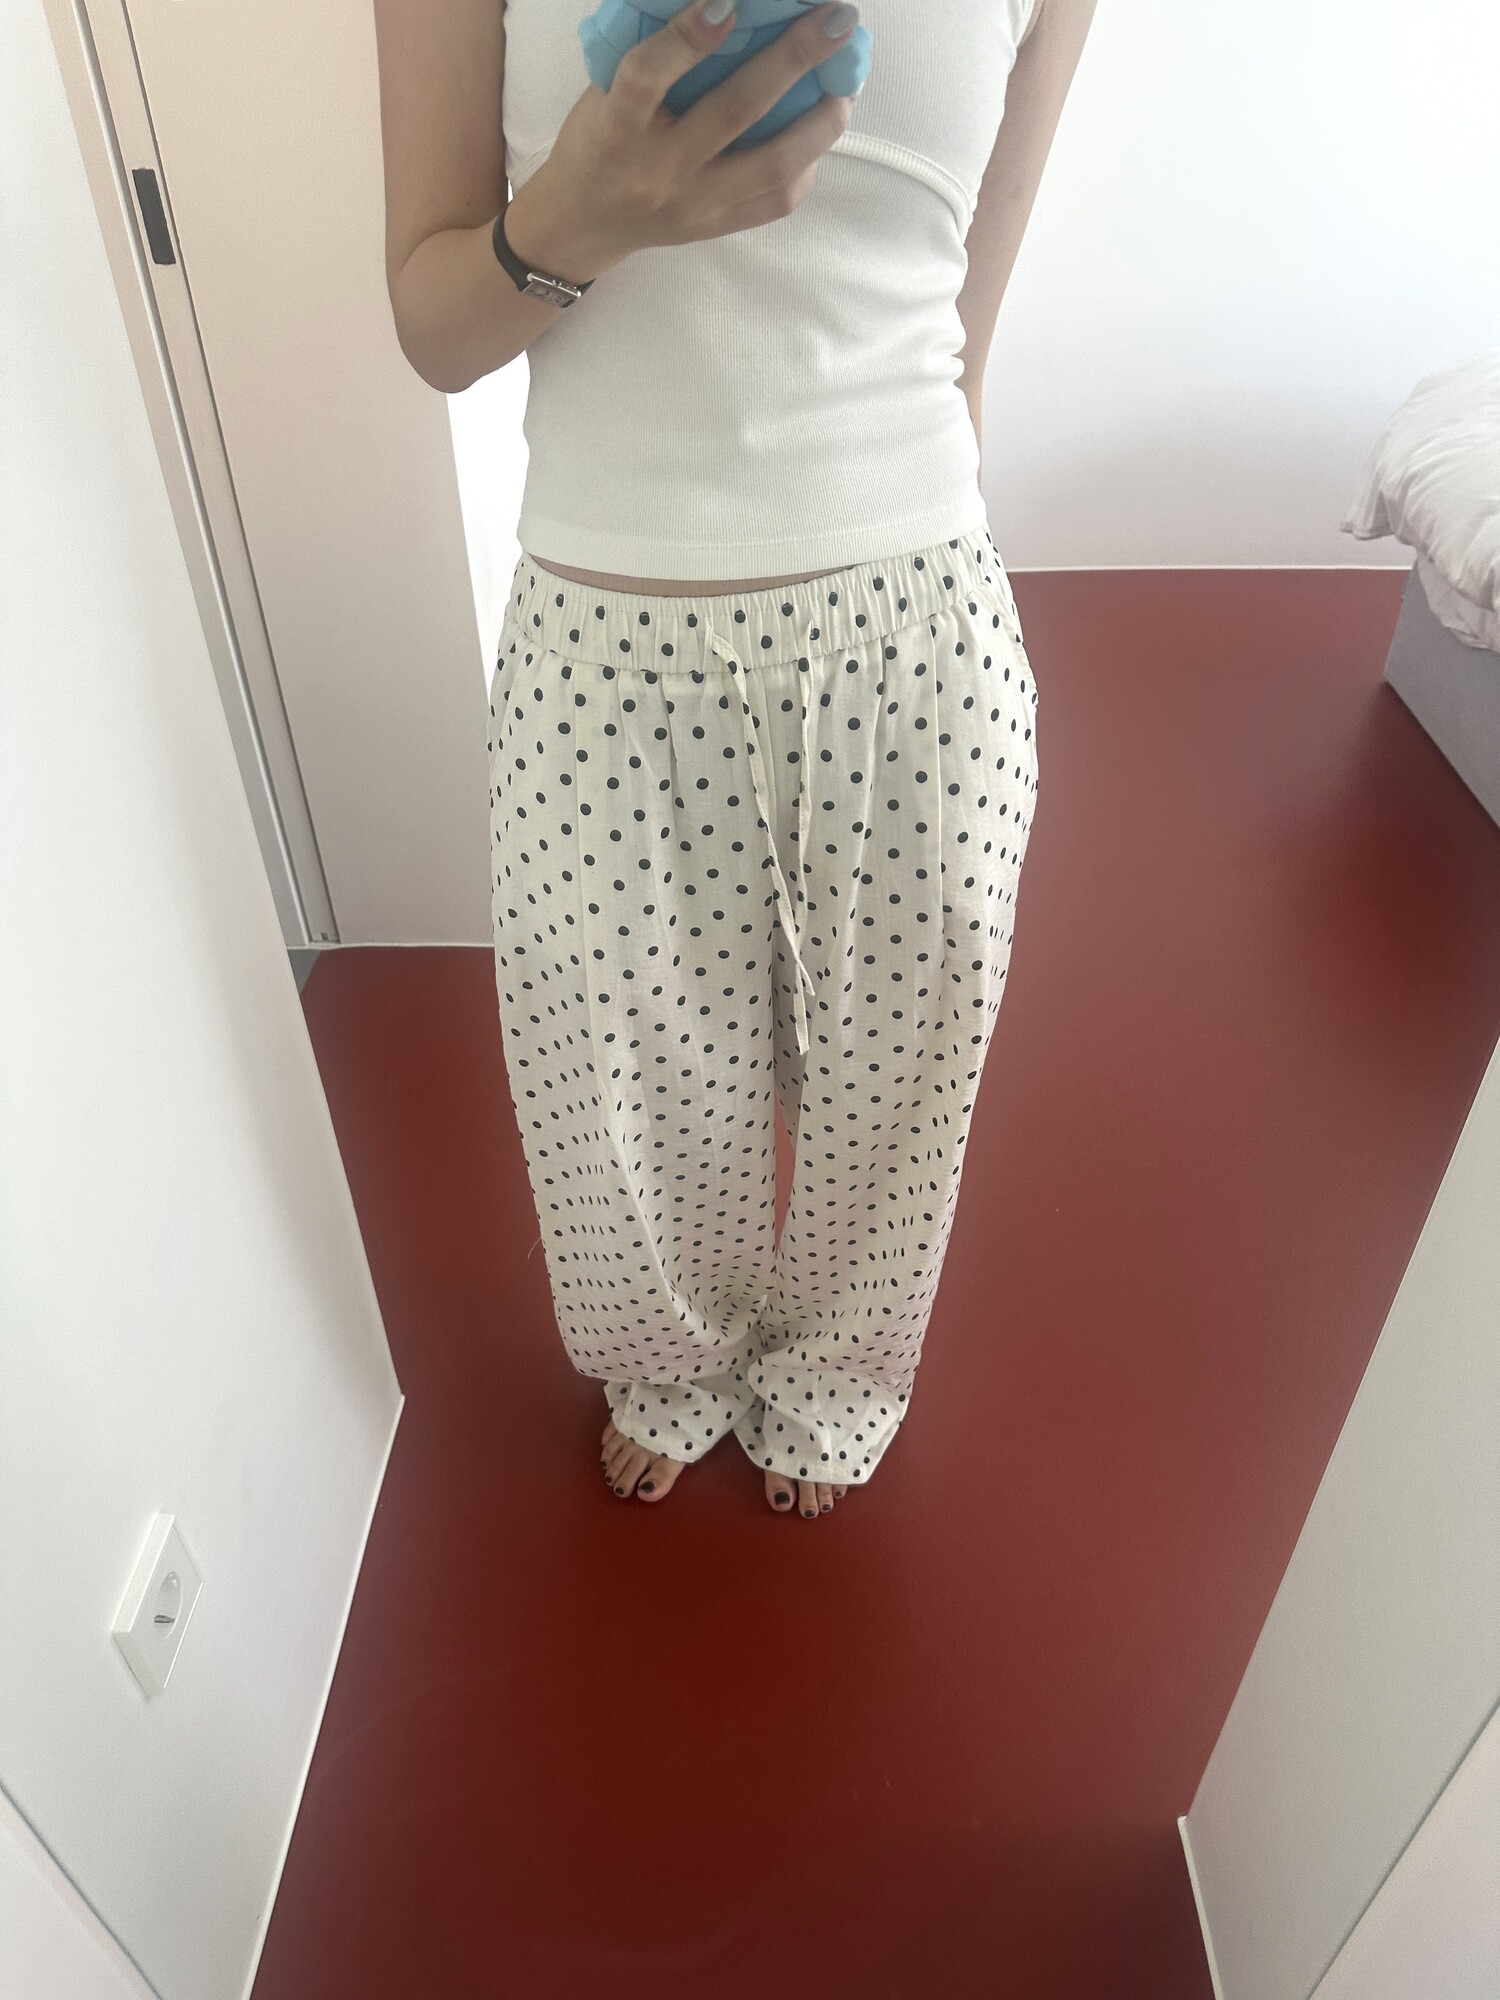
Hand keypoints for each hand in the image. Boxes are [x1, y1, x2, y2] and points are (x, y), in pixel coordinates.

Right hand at [511, 1, 858, 277]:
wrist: (584, 223)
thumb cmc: (599, 138)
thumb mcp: (606, 92)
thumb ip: (655, 57)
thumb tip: (731, 12)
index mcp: (618, 128)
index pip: (647, 76)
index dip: (689, 37)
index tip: (729, 2)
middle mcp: (658, 172)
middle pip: (735, 111)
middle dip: (793, 58)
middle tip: (836, 19)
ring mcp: (693, 206)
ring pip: (773, 165)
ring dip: (820, 121)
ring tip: (845, 85)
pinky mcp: (715, 229)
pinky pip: (776, 201)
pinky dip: (806, 162)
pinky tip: (817, 131)